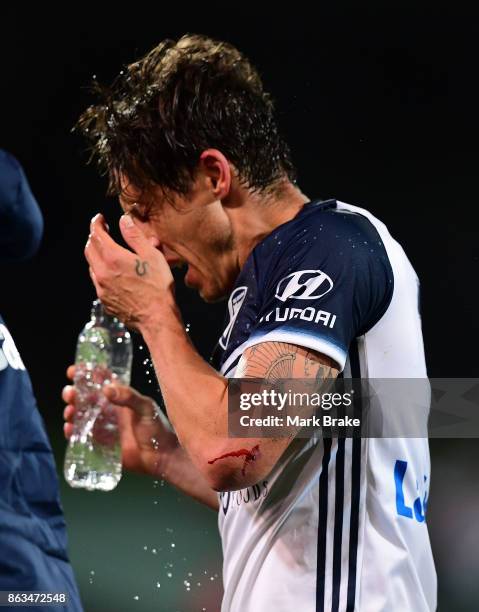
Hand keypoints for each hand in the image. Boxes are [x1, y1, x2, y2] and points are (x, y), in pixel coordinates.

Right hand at [62, 365, 177, 476]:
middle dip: (74, 393)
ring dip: (71, 411)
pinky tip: (70, 429)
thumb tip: (106, 389)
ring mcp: (104, 426)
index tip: (73, 371)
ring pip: (81, 416)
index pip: (101, 380)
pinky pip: (82, 436)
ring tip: (69, 412)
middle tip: (69, 393)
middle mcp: (110, 409)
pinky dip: (73, 431)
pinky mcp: (102, 443)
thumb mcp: (146, 407)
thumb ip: (128, 397)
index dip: (85, 374)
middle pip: (86, 398)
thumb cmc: (158, 429)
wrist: (162, 457)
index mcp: (121, 396)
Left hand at [84, 213, 175, 329]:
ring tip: (108, 251)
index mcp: (112, 258)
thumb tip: (124, 220)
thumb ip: (135, 236)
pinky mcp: (105, 300)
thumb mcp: (152, 255)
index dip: (97, 223)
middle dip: (94, 237)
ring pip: (91, 265)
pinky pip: (97, 281)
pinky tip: (113, 272)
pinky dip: (101, 271)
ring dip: (96, 254)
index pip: (96, 234)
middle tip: (103, 231)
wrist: (156, 318)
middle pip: (89, 249)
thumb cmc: (158, 287)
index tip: (100, 218)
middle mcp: (101, 272)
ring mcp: (101, 288)